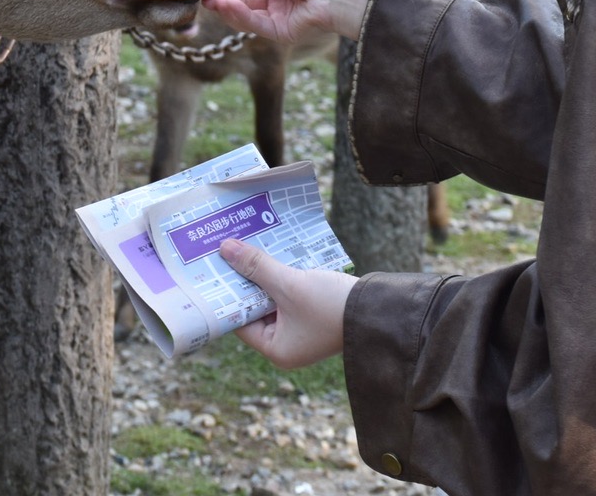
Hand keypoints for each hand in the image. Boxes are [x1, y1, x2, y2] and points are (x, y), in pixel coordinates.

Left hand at [220, 237, 357, 368]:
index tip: (214, 271)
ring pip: (273, 297)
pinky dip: (282, 276)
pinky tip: (273, 253)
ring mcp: (302, 329)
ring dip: (264, 275)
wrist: (382, 309)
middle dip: (246, 281)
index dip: (227, 295)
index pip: (240, 321)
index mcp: (277, 349)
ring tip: (246, 247)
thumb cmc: (331, 306)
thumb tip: (225, 249)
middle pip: (256, 308)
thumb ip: (257, 267)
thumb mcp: (290, 284)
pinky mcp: (315, 314)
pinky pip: (290, 294)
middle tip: (227, 253)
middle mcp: (287, 343)